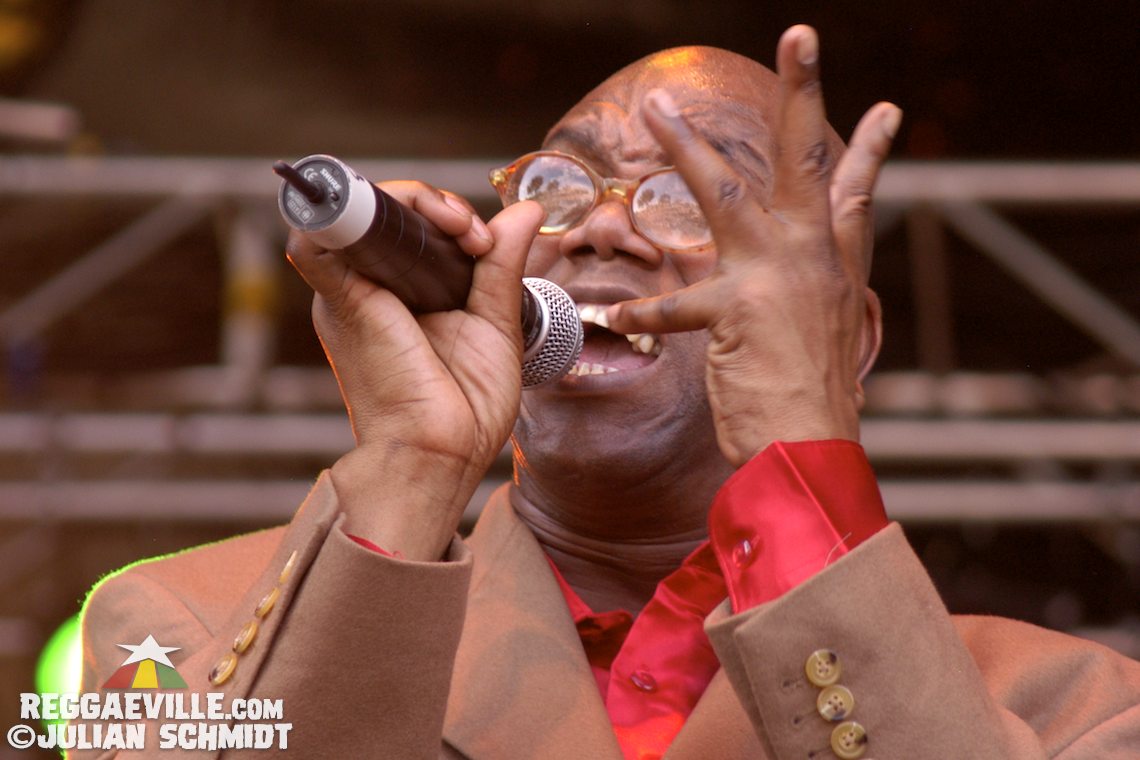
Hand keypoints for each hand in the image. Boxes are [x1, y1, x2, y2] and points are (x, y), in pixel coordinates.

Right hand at [287, 183, 543, 558]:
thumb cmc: (465, 409)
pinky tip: (410, 218)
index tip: (486, 242)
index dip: (446, 213)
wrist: (441, 456)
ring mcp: (348, 293)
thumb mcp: (494, 322)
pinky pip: (314, 238)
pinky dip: (347, 210)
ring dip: (411, 200)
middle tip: (474, 236)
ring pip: (357, 210)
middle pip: (385, 211)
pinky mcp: (338, 301)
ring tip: (458, 229)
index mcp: (401, 295)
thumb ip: (501, 265)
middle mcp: (367, 288)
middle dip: (435, 204)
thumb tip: (526, 211)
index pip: (411, 225)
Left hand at [606, 25, 898, 466]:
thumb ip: (817, 293)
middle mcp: (814, 260)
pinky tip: (613, 311)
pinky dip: (643, 309)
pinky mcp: (739, 310)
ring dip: (687, 150)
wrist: (812, 454)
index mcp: (835, 267)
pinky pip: (675, 304)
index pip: (855, 194)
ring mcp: (778, 278)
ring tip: (658, 110)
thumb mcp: (827, 335)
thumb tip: (808, 276)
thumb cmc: (809, 402)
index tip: (885, 108)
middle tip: (801, 32)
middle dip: (804, 91)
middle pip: (806, 161)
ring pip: (727, 195)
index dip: (870, 149)